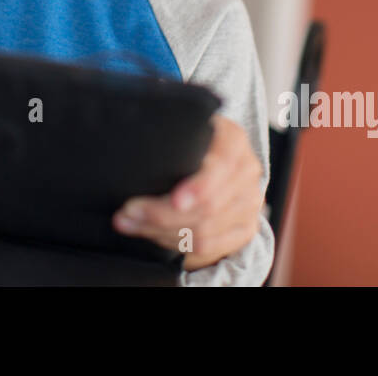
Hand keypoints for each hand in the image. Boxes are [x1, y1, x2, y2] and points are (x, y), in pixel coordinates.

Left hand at [112, 113, 263, 269]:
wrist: (210, 161)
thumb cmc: (186, 142)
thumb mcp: (181, 130)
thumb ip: (170, 138)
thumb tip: (136, 147)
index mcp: (233, 139)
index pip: (222, 166)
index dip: (200, 186)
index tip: (174, 200)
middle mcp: (247, 171)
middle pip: (209, 206)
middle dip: (161, 213)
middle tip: (127, 212)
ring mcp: (250, 203)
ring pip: (204, 231)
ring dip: (159, 231)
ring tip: (129, 222)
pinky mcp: (244, 229)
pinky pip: (208, 247)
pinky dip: (174, 243)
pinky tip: (150, 234)